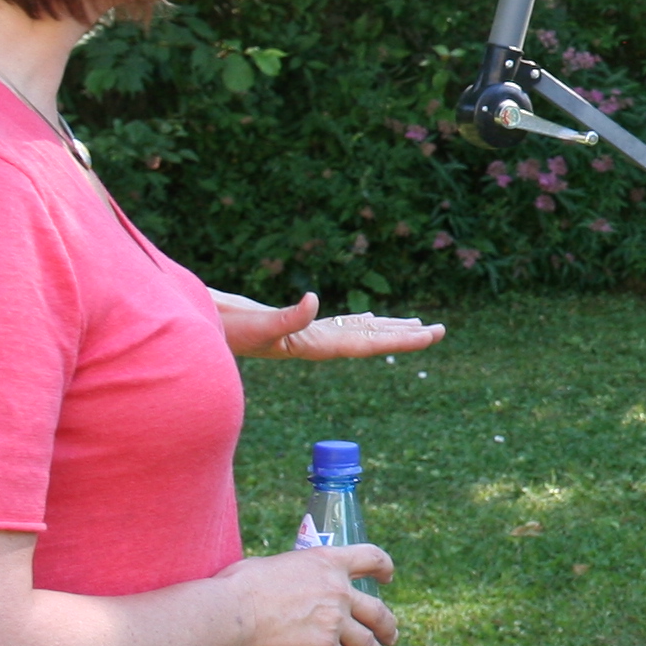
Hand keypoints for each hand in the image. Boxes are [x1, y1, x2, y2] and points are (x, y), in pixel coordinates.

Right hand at [219, 290, 445, 360]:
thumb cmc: (228, 329)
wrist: (203, 329)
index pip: (370, 345)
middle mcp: (320, 342)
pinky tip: (375, 320)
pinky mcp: (302, 323)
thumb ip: (286, 317)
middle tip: (441, 330)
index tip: (431, 336)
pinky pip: (342, 323)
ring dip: (390, 328)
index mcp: (317, 345)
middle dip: (407, 335)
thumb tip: (313, 300)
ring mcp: (312, 334)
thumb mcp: (257, 323)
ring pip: (361, 331)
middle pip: (373, 340)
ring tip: (420, 326)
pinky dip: (363, 321)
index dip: (402, 341)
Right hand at [225, 541, 397, 645]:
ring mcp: (335, 620)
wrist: (233, 613)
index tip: (388, 577)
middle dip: (388, 626)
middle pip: (377, 610)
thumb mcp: (279, 564)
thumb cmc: (242, 585)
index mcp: (329, 562)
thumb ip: (298, 573)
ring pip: (368, 642)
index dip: (384, 567)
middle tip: (391, 635)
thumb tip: (292, 582)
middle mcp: (339, 590)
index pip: (371, 558)